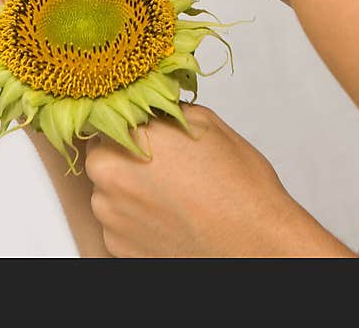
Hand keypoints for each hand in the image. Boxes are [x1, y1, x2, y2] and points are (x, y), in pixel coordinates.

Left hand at [85, 103, 321, 256]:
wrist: (256, 244)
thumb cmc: (237, 186)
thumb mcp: (204, 121)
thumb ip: (164, 111)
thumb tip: (150, 109)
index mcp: (125, 139)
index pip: (104, 116)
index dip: (125, 120)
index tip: (139, 125)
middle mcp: (108, 178)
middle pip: (102, 153)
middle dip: (124, 153)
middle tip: (160, 160)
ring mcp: (110, 217)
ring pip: (108, 190)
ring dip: (129, 187)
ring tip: (169, 192)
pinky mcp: (118, 248)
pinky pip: (117, 222)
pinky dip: (135, 218)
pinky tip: (167, 215)